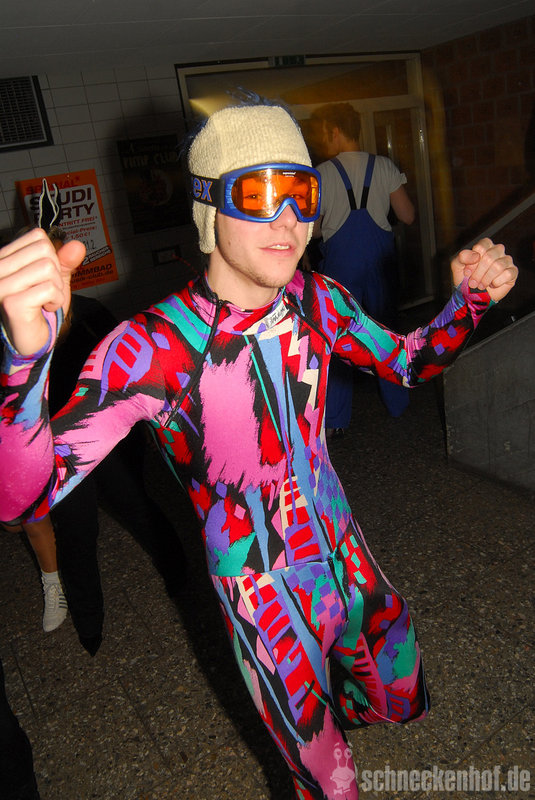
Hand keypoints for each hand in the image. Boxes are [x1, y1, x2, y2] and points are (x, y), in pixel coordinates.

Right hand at [0, 228, 85, 355]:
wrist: (32, 341)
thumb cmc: (40, 309)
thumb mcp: (56, 280)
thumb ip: (65, 261)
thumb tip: (77, 245)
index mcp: (5, 258)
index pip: (37, 237)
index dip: (51, 256)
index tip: (44, 277)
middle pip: (44, 249)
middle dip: (55, 273)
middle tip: (46, 292)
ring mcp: (2, 285)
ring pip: (47, 267)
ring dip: (56, 289)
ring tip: (45, 301)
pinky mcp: (11, 302)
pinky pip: (48, 289)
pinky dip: (55, 301)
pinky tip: (45, 309)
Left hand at [451, 238, 517, 302]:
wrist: (472, 296)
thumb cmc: (465, 279)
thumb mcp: (457, 267)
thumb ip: (462, 257)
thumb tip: (476, 256)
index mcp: (485, 245)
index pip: (481, 247)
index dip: (472, 262)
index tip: (467, 273)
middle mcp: (497, 250)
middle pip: (489, 257)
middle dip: (478, 273)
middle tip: (473, 283)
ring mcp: (506, 260)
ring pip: (498, 266)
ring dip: (486, 279)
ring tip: (480, 286)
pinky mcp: (513, 271)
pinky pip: (507, 274)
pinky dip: (496, 283)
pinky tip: (492, 285)